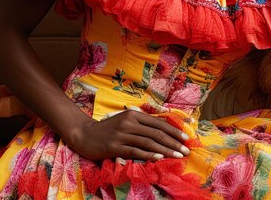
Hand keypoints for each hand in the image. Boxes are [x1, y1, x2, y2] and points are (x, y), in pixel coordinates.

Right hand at [67, 109, 190, 161]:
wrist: (84, 134)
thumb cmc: (107, 129)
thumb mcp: (125, 121)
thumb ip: (141, 125)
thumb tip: (162, 131)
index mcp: (134, 114)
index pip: (158, 123)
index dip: (173, 131)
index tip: (185, 138)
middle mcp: (129, 122)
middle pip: (157, 132)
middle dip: (174, 142)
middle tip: (186, 150)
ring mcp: (122, 134)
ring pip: (149, 142)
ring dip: (166, 150)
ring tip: (178, 156)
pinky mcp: (115, 146)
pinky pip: (135, 151)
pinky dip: (149, 154)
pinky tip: (159, 157)